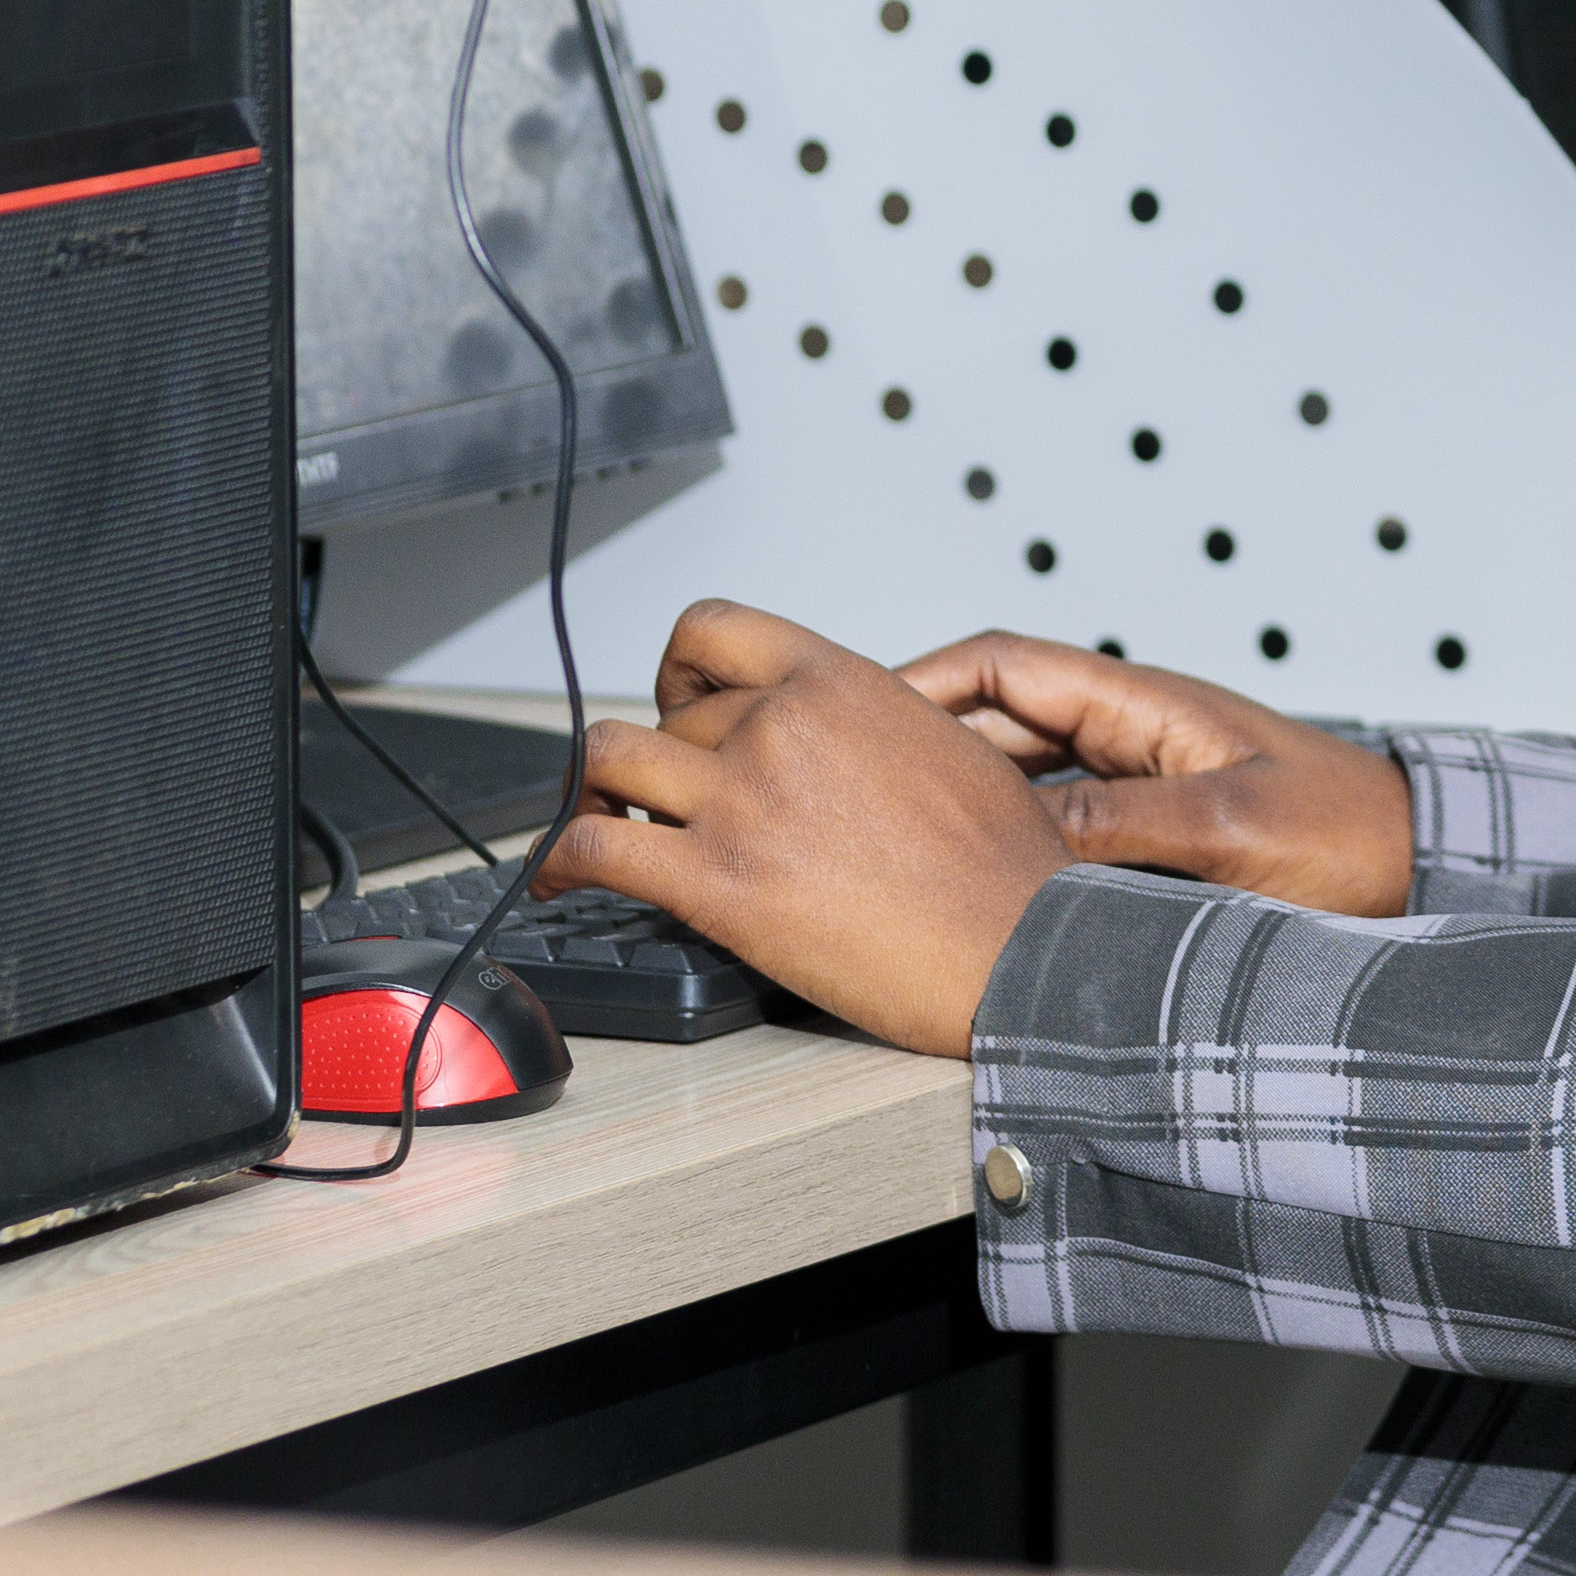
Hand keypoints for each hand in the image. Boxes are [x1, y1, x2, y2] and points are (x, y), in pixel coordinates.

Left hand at [530, 600, 1077, 1051]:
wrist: (1018, 945)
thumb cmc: (1005, 866)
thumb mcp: (951, 745)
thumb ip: (870, 724)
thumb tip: (834, 740)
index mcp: (840, 683)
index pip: (713, 629)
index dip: (681, 670)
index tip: (682, 703)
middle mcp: (780, 725)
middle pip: (667, 716)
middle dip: (662, 763)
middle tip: (668, 805)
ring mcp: (740, 799)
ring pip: (606, 760)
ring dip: (593, 793)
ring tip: (597, 825)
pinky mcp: (713, 882)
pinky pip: (593, 848)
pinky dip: (557, 860)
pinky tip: (557, 880)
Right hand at [897, 629, 1413, 918]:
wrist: (1422, 870)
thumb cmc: (1350, 835)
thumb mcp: (1233, 824)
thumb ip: (1125, 822)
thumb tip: (1013, 834)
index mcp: (1141, 706)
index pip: (1002, 668)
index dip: (918, 685)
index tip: (852, 724)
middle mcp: (1126, 737)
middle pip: (992, 727)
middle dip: (915, 753)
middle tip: (840, 798)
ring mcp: (1132, 787)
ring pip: (1015, 786)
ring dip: (957, 811)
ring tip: (883, 853)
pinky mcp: (1145, 841)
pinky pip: (1050, 836)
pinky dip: (1005, 858)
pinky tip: (970, 900)